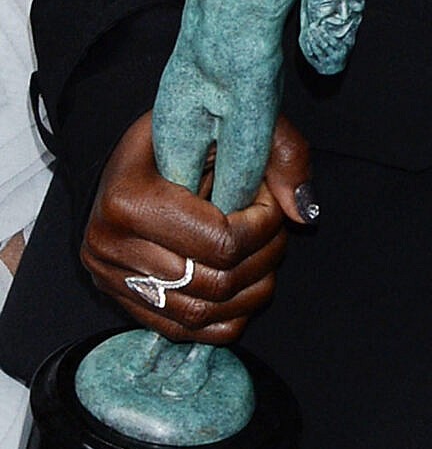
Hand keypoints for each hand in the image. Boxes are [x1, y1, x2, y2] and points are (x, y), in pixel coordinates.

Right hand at [83, 112, 313, 342]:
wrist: (132, 154)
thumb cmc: (183, 130)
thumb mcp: (230, 117)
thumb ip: (278, 151)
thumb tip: (304, 212)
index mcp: (128, 200)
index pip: (219, 240)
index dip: (263, 224)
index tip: (269, 198)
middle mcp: (109, 248)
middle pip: (214, 282)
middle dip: (263, 255)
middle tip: (274, 225)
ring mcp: (113, 282)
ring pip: (202, 314)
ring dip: (251, 288)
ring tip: (264, 250)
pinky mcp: (124, 302)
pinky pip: (187, 332)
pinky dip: (228, 314)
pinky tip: (245, 280)